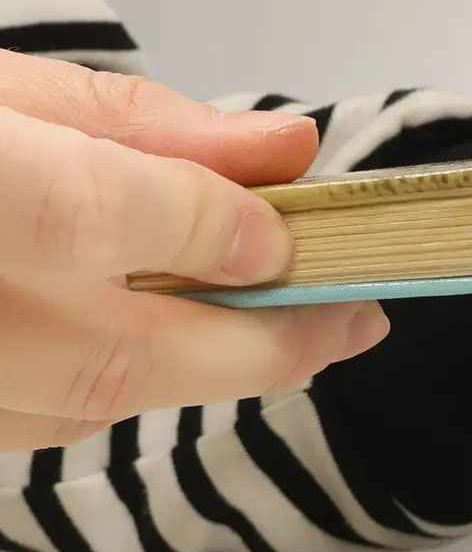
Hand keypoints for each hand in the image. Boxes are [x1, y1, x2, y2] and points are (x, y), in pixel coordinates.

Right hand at [0, 55, 388, 449]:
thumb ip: (143, 127)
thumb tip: (285, 149)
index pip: (123, 229)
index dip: (226, 235)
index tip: (298, 232)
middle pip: (126, 356)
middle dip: (267, 343)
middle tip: (358, 316)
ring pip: (81, 405)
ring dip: (193, 371)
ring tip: (283, 329)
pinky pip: (20, 424)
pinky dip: (97, 386)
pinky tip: (157, 345)